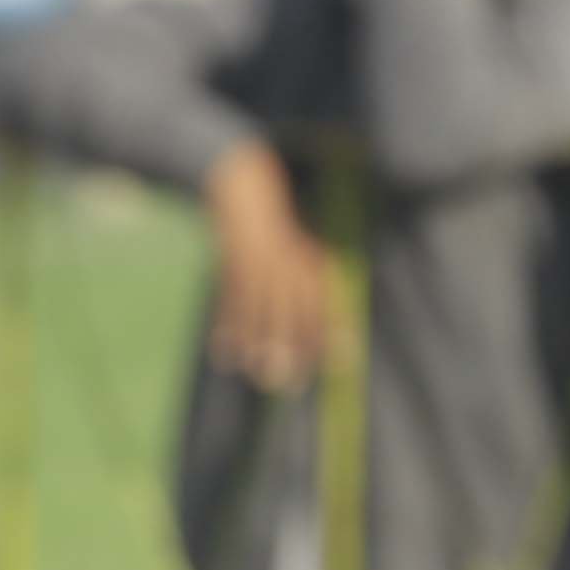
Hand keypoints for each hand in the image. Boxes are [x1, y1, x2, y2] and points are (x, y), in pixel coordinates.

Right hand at [200, 145, 338, 395]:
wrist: (242, 186)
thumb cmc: (277, 226)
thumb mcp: (302, 248)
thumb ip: (315, 280)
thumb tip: (336, 322)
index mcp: (307, 257)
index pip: (325, 299)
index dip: (335, 330)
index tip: (344, 362)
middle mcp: (285, 260)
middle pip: (291, 310)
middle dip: (292, 347)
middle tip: (291, 384)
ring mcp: (255, 262)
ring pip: (259, 309)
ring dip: (258, 345)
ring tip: (259, 376)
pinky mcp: (230, 264)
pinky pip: (229, 302)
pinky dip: (227, 329)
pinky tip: (225, 357)